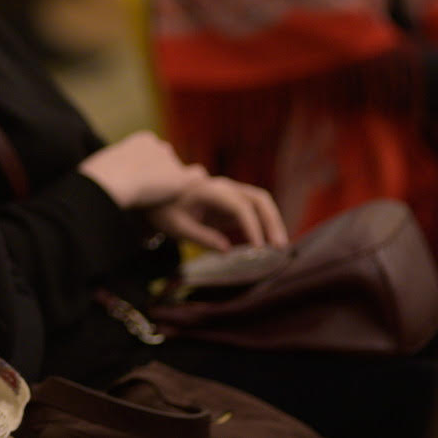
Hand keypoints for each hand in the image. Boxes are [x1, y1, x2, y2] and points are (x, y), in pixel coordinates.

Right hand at [76, 132, 205, 208]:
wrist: (106, 182)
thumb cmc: (96, 177)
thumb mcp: (103, 165)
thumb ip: (114, 167)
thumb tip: (100, 175)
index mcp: (142, 139)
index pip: (153, 154)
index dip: (149, 170)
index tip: (142, 184)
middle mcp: (160, 146)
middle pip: (168, 163)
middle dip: (164, 177)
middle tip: (156, 196)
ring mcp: (172, 162)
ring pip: (179, 175)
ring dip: (174, 187)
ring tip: (169, 205)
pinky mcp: (180, 179)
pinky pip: (197, 179)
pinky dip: (195, 189)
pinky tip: (191, 202)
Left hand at [145, 176, 288, 251]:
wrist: (157, 197)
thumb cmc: (163, 211)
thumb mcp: (176, 227)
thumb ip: (201, 237)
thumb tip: (227, 250)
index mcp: (209, 190)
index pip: (238, 205)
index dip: (251, 225)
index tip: (258, 247)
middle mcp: (225, 188)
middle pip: (258, 199)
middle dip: (272, 221)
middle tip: (280, 247)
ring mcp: (231, 194)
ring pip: (261, 203)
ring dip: (273, 222)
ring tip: (280, 248)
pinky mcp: (233, 204)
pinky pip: (255, 211)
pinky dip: (266, 225)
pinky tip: (270, 245)